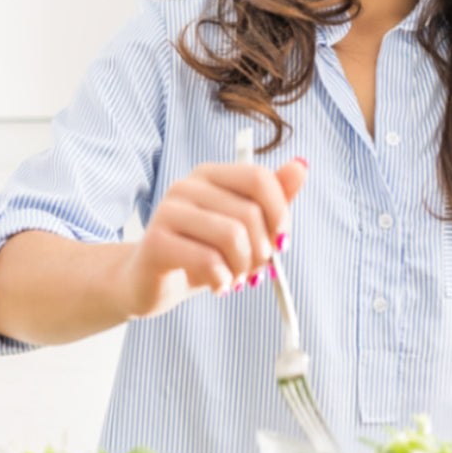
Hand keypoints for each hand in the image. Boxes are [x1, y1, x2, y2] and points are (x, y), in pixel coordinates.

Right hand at [121, 156, 308, 317]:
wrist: (150, 284)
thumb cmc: (200, 253)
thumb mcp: (242, 228)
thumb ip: (272, 198)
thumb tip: (301, 166)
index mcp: (210, 174)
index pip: (259, 178)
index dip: (280, 214)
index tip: (281, 242)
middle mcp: (186, 186)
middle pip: (249, 213)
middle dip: (262, 250)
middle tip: (254, 270)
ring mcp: (167, 212)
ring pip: (232, 236)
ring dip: (243, 267)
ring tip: (235, 279)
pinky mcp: (156, 242)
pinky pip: (208, 261)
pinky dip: (222, 280)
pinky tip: (218, 286)